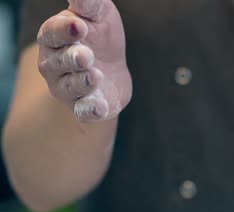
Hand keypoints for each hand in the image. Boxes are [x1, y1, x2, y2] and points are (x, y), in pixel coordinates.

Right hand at [37, 0, 131, 121]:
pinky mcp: (84, 106)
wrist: (111, 71)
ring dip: (82, 83)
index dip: (65, 30)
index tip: (80, 25)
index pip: (53, 33)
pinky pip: (84, 110)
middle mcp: (54, 65)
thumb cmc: (100, 37)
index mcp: (55, 38)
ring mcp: (67, 88)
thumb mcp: (99, 15)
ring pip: (70, 87)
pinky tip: (101, 108)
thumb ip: (89, 4)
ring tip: (95, 76)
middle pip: (59, 62)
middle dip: (72, 59)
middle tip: (86, 55)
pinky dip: (91, 110)